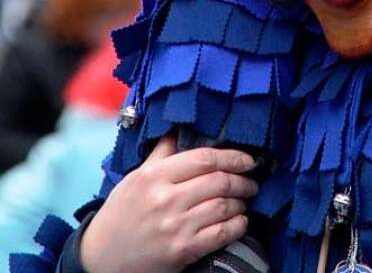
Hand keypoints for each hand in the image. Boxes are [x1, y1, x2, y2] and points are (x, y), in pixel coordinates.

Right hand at [80, 135, 258, 272]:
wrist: (100, 259)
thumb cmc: (121, 214)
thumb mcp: (135, 178)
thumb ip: (161, 154)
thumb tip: (180, 130)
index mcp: (154, 176)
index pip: (204, 158)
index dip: (232, 156)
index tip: (247, 159)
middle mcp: (165, 199)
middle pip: (218, 181)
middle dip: (242, 180)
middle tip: (251, 180)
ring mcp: (174, 226)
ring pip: (223, 206)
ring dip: (241, 202)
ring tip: (244, 200)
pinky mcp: (181, 251)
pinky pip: (220, 234)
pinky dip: (237, 226)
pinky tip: (240, 222)